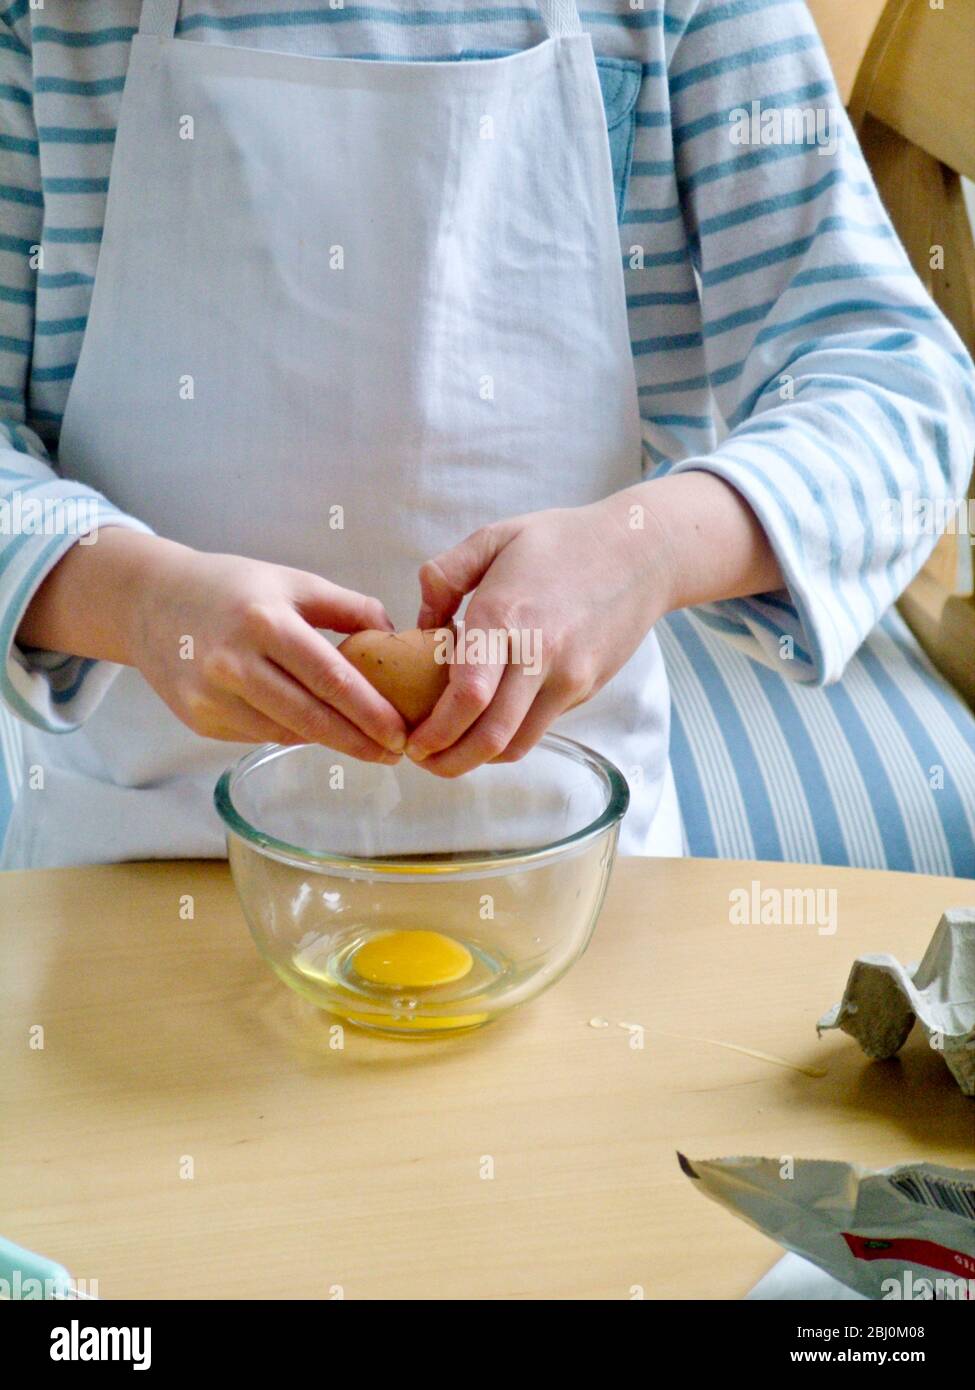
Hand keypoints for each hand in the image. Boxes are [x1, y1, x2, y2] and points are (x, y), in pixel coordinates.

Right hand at [21, 530, 408, 759]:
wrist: (152, 602)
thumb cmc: (234, 590)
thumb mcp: (294, 582)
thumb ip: (350, 607)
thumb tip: (398, 639)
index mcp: (265, 622)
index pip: (330, 678)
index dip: (369, 712)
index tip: (400, 732)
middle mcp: (234, 664)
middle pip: (310, 717)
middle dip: (358, 741)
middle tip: (394, 754)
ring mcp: (212, 697)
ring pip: (286, 733)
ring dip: (328, 742)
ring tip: (364, 743)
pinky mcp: (199, 720)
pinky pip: (260, 735)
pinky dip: (291, 735)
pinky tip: (313, 729)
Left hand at [405, 496, 668, 774]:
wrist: (643, 552)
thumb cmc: (563, 540)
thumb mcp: (495, 537)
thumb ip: (445, 575)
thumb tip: (421, 625)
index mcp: (506, 615)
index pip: (467, 695)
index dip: (435, 730)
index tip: (411, 739)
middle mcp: (539, 654)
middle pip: (490, 735)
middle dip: (448, 760)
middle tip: (423, 759)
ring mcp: (568, 677)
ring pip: (516, 744)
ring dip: (478, 759)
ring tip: (450, 750)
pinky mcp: (585, 688)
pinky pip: (539, 727)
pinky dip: (508, 737)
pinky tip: (487, 723)